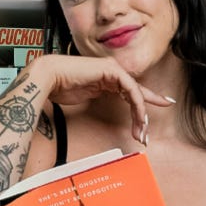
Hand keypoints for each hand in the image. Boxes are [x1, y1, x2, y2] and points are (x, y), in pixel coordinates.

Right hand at [34, 55, 175, 144]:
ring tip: (141, 131)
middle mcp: (113, 72)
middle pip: (137, 94)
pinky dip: (137, 104)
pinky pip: (131, 89)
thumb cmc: (62, 87)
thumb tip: (105, 102)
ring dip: (141, 115)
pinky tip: (139, 116)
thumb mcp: (88, 95)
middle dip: (143, 117)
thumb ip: (100, 95)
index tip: (155, 115)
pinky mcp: (112, 71)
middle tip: (145, 135)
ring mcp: (113, 70)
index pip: (132, 92)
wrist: (49, 77)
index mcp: (108, 78)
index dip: (147, 102)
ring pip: (136, 94)